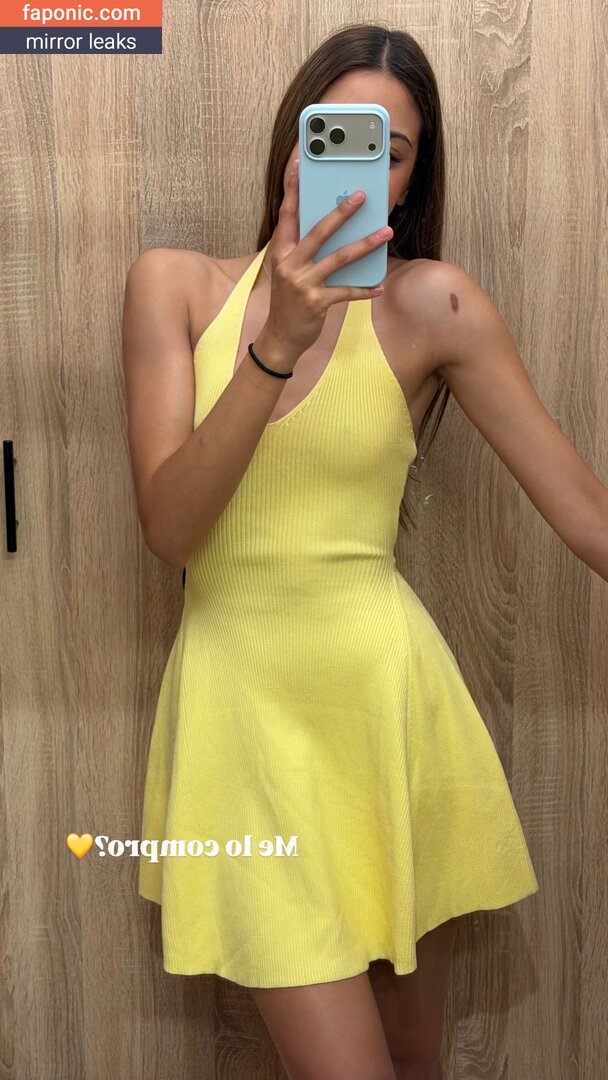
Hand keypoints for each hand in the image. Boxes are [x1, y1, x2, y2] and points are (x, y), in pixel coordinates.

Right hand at [264, 158, 391, 362]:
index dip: (293, 187)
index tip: (300, 163)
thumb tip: (332, 224)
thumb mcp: (289, 269)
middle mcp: (289, 263)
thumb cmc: (289, 299)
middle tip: (362, 196)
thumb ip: (304, 247)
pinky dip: (364, 290)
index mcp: (281, 250)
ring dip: (365, 245)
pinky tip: (379, 286)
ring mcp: (302, 283)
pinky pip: (346, 292)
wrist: (280, 337)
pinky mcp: (316, 303)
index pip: (287, 213)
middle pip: (318, 231)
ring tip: (386, 233)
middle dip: (342, 212)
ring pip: (338, 258)